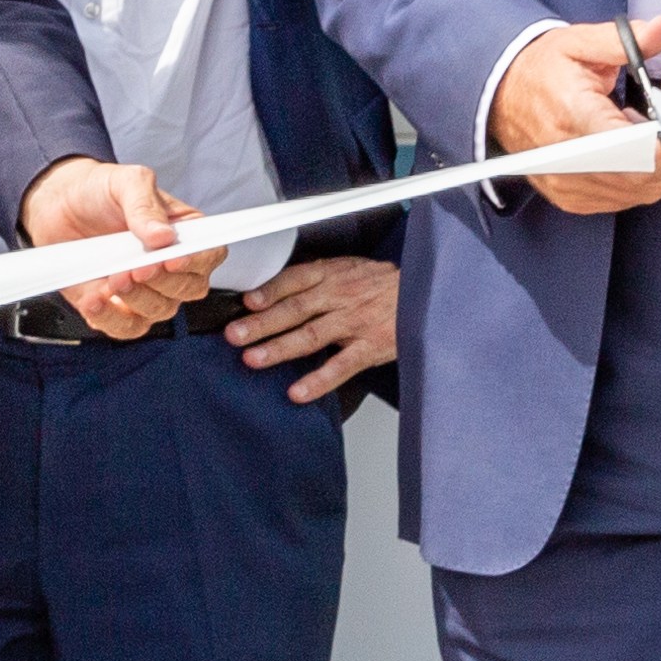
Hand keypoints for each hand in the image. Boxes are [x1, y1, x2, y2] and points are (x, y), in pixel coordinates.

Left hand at [17, 158, 205, 335]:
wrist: (55, 207)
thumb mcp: (125, 183)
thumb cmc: (99, 191)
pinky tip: (95, 300)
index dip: (198, 261)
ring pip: (160, 310)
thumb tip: (164, 236)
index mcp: (183, 233)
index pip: (210, 253)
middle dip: (163, 282)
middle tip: (136, 268)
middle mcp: (171, 267)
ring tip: (112, 278)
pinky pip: (126, 328)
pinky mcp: (116, 309)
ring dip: (138, 299)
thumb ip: (145, 206)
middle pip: (190, 288)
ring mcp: (146, 291)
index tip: (173, 258)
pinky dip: (111, 318)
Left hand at [232, 253, 398, 402]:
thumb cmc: (381, 285)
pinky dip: (319, 380)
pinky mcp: (370, 347)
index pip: (294, 280)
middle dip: (262, 323)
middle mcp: (340, 296)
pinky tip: (298, 392)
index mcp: (333, 274)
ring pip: (311, 335)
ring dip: (280, 348)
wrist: (424, 294)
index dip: (269, 291)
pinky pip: (341, 365)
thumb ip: (315, 279)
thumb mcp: (348, 268)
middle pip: (295, 309)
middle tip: (235, 335)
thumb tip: (272, 293)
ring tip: (254, 360)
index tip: (246, 303)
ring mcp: (355, 322)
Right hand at [490, 17, 660, 210]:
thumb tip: (660, 29)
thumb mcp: (580, 42)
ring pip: (634, 193)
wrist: (500, 95)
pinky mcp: (568, 196)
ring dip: (653, 170)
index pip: (633, 150)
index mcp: (574, 115)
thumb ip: (625, 40)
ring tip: (641, 138)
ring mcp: (567, 183)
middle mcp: (568, 158)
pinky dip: (635, 182)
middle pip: (640, 177)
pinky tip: (627, 156)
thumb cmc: (540, 70)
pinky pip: (619, 201)